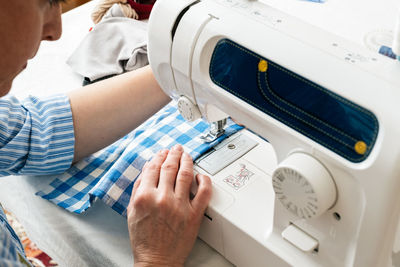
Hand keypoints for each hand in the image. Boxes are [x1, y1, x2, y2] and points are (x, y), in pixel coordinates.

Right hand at [127, 144, 211, 266]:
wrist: (157, 260)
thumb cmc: (144, 239)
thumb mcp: (132, 211)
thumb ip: (138, 188)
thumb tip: (147, 169)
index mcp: (145, 197)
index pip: (153, 168)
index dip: (158, 156)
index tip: (162, 152)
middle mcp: (162, 198)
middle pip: (170, 167)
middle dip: (173, 154)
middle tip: (176, 148)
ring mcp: (180, 206)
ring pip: (186, 174)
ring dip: (187, 160)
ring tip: (187, 155)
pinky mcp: (194, 214)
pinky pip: (204, 192)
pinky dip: (204, 180)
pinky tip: (201, 175)